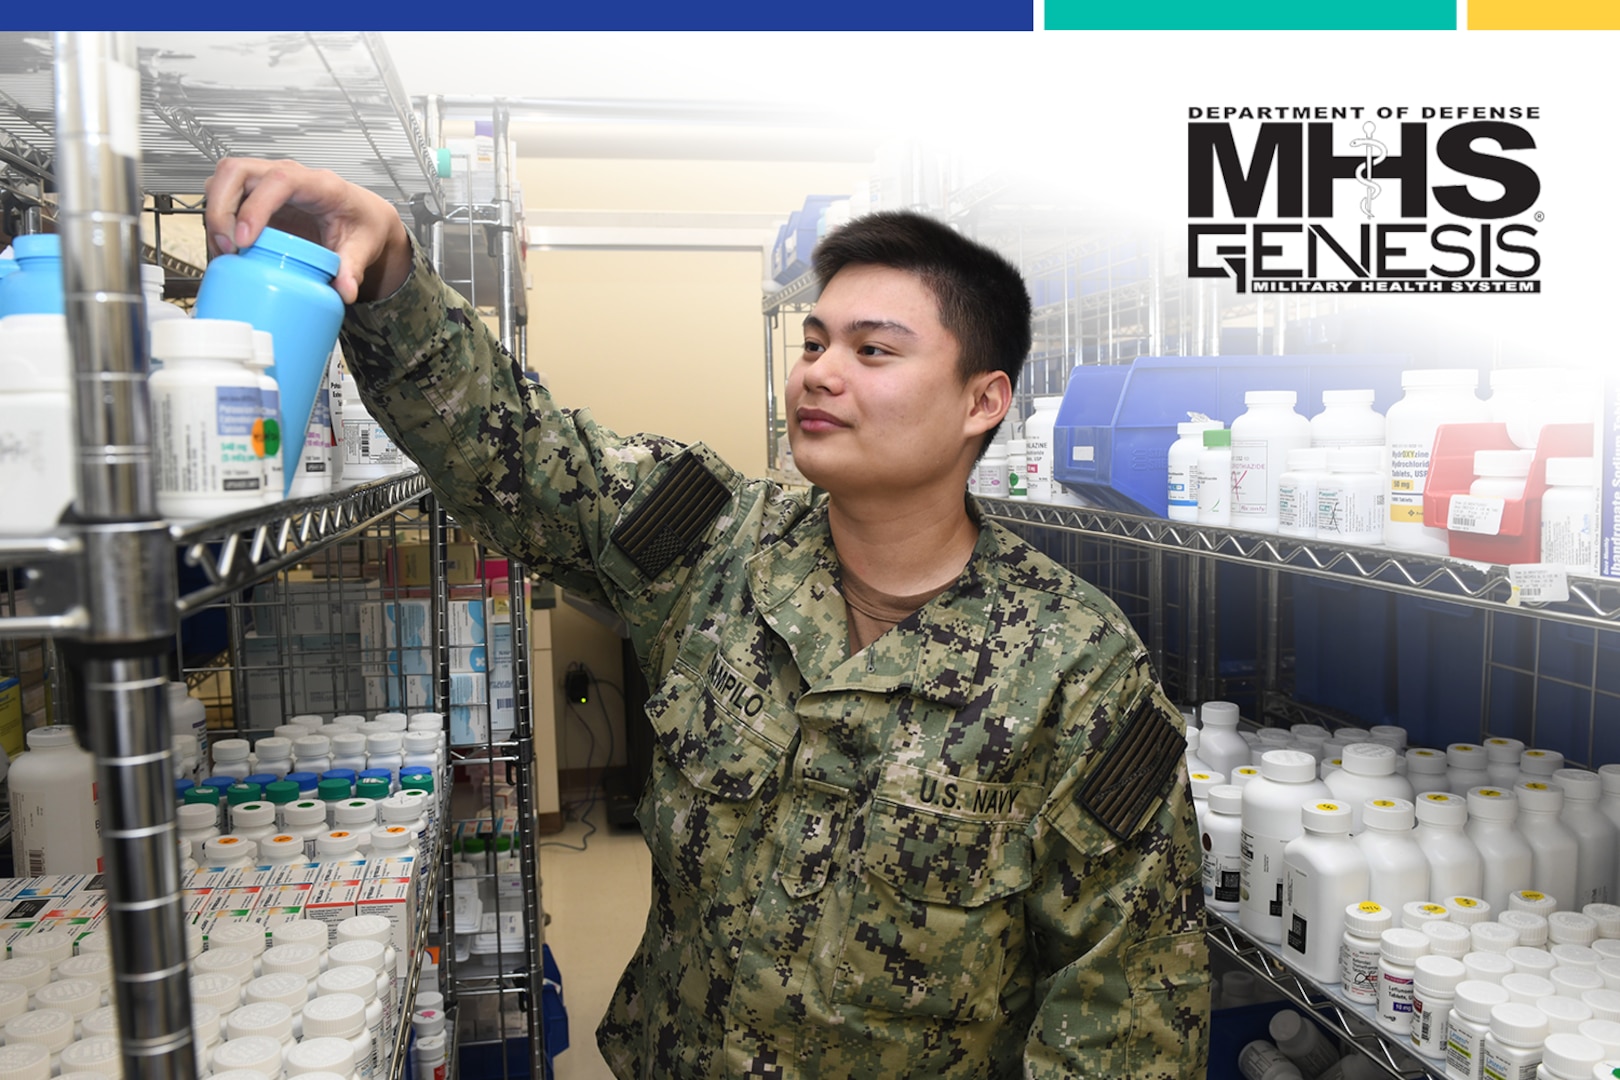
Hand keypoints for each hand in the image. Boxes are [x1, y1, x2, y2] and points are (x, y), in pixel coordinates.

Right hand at [203, 157, 411, 303]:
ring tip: (226, 252)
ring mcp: (268, 182)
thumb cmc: (362, 222)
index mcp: (319, 184)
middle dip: (221, 208)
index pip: (279, 181)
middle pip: (237, 171)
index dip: (256, 207)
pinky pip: (224, 197)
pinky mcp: (255, 196)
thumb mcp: (364, 247)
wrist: (362, 216)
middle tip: (229, 248)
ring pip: (223, 180)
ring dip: (215, 215)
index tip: (245, 240)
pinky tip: (227, 250)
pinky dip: (218, 222)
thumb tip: (344, 291)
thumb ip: (353, 269)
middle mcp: (288, 176)